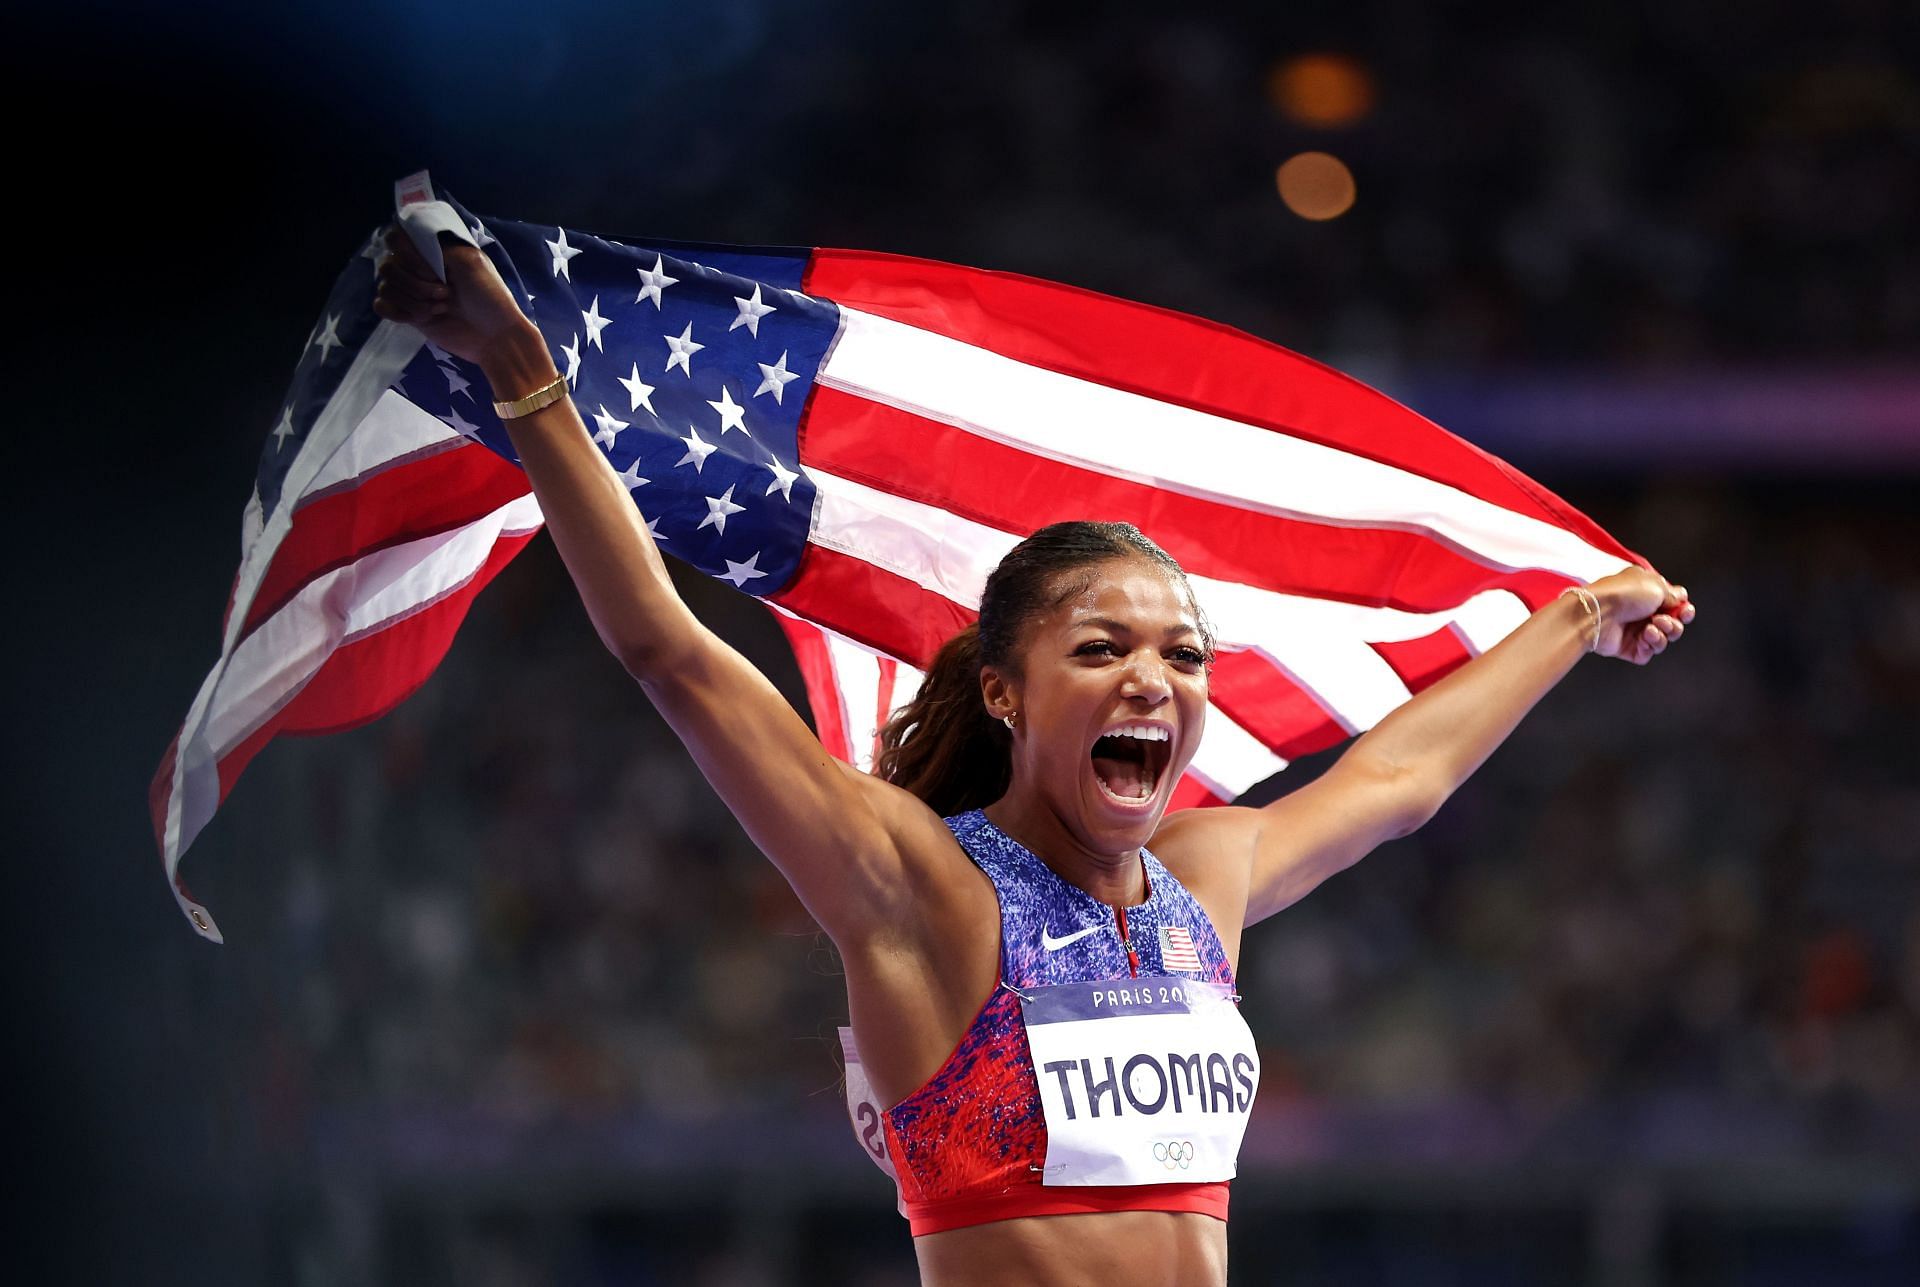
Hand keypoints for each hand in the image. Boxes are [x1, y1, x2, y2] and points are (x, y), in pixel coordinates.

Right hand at [371, 227, 539, 370]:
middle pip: (387, 266)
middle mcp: (417, 268)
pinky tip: (422, 318)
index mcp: (432, 251)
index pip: (396, 238)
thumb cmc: (489, 296)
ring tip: (441, 308)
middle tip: (445, 295)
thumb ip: (437, 247)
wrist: (494, 336)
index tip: (432, 271)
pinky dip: (399, 313)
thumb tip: (407, 242)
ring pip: (385, 287)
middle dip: (416, 284)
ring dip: (413, 301)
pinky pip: (381, 306)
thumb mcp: (470, 261)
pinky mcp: (408, 314)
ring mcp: (411, 292)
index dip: (408, 255)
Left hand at [1585, 567, 1694, 664]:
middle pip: (1672, 624)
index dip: (1684, 609)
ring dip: (1665, 633)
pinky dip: (1653, 644)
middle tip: (1663, 619)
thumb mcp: (1655, 585)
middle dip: (1675, 624)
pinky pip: (1650, 652)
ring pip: (1664, 639)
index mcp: (1646, 593)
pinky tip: (1646, 636)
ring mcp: (1634, 630)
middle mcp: (1641, 611)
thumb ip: (1672, 594)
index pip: (1674, 604)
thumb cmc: (1622, 594)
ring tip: (1652, 626)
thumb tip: (1680, 598)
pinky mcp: (1628, 647)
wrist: (1597, 612)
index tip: (1685, 610)